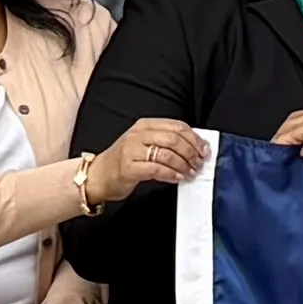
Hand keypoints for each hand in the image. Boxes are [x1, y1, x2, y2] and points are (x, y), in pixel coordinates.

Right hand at [92, 115, 211, 203]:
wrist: (97, 176)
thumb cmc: (124, 161)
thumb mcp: (143, 144)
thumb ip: (164, 142)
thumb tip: (194, 148)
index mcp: (145, 125)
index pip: (176, 126)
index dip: (194, 138)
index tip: (204, 149)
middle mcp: (138, 134)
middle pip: (174, 138)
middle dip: (191, 152)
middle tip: (200, 163)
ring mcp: (131, 150)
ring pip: (167, 153)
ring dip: (183, 164)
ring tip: (191, 172)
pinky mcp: (129, 168)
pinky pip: (157, 169)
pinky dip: (171, 173)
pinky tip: (178, 178)